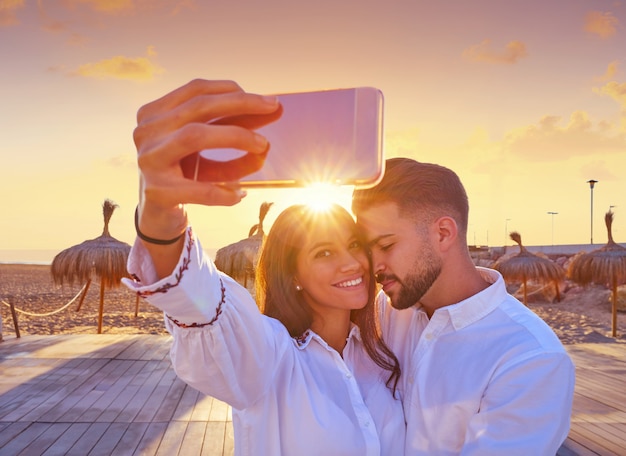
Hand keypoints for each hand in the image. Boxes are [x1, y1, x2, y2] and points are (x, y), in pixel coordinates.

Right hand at [133, 79, 279, 237]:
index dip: (233, 91)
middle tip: (274, 109)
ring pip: (195, 136)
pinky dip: (224, 191)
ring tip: (263, 145)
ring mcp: (149, 160)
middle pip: (198, 107)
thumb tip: (275, 109)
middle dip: (242, 104)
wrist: (158, 216)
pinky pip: (199, 188)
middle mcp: (147, 131)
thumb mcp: (210, 148)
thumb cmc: (187, 174)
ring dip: (236, 136)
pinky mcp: (157, 192)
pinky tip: (240, 195)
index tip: (266, 99)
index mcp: (155, 113)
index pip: (196, 90)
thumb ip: (237, 126)